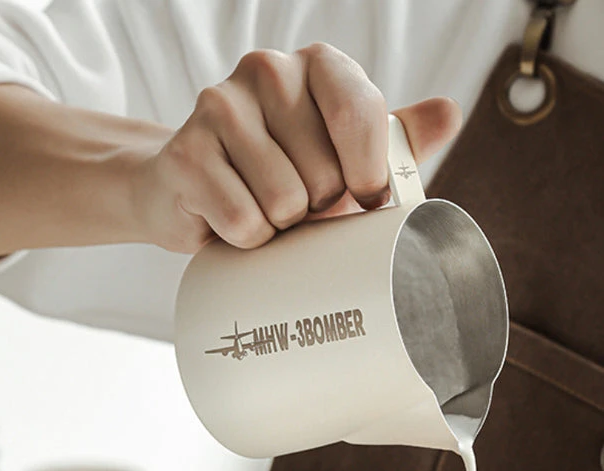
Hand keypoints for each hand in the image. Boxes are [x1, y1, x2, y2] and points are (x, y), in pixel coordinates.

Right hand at [135, 43, 461, 253]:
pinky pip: (244, 222)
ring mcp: (219, 108)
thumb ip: (393, 137)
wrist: (191, 186)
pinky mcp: (186, 155)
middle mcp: (266, 71)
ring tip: (264, 210)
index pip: (361, 115)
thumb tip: (449, 113)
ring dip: (281, 227)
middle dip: (317, 208)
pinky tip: (233, 221)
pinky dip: (247, 240)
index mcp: (316, 65)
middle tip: (295, 202)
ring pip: (284, 202)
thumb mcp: (340, 153)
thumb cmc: (276, 171)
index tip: (361, 199)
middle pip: (325, 173)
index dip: (367, 174)